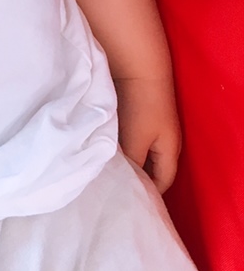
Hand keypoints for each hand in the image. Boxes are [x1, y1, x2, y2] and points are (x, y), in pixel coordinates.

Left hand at [114, 76, 180, 193]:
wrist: (136, 67)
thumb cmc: (141, 106)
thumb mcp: (136, 141)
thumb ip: (130, 165)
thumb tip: (119, 182)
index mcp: (169, 151)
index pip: (161, 183)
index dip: (147, 194)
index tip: (127, 203)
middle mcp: (162, 140)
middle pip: (149, 168)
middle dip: (133, 178)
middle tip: (111, 188)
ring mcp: (149, 126)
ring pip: (136, 152)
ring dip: (123, 159)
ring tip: (103, 171)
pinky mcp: (135, 113)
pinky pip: (127, 137)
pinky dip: (117, 144)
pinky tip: (100, 148)